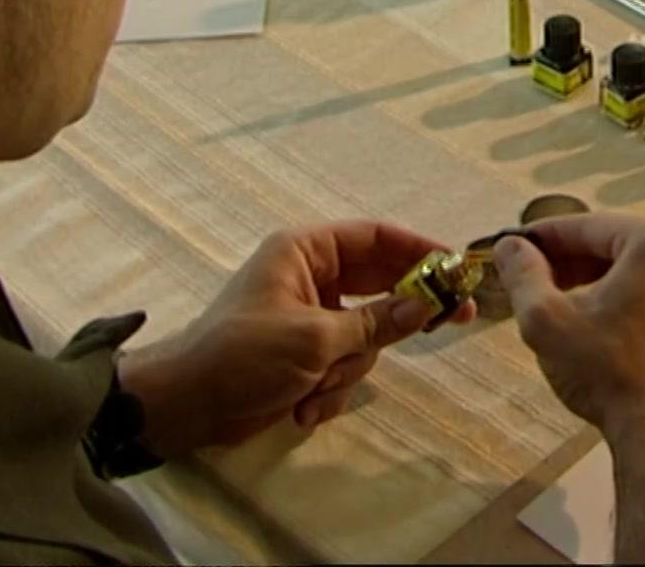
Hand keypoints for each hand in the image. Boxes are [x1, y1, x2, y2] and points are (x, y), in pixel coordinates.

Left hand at [117, 221, 473, 456]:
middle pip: (379, 287)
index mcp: (305, 253)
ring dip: (347, 370)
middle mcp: (310, 278)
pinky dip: (329, 390)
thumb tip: (426, 305)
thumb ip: (376, 321)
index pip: (374, 238)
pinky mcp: (306, 356)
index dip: (419, 250)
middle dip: (398, 318)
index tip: (456, 269)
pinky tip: (301, 407)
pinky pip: (343, 365)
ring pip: (365, 336)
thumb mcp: (315, 339)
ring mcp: (309, 318)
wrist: (187, 407)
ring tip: (315, 386)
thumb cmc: (243, 356)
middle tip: (454, 321)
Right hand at [494, 214, 644, 444]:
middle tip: (533, 278)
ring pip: (639, 270)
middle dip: (571, 261)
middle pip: (616, 245)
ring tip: (561, 305)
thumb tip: (509, 247)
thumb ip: (523, 274)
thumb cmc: (611, 375)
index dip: (544, 237)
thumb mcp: (546, 320)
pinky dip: (628, 301)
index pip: (587, 226)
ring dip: (598, 281)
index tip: (515, 247)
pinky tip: (600, 328)